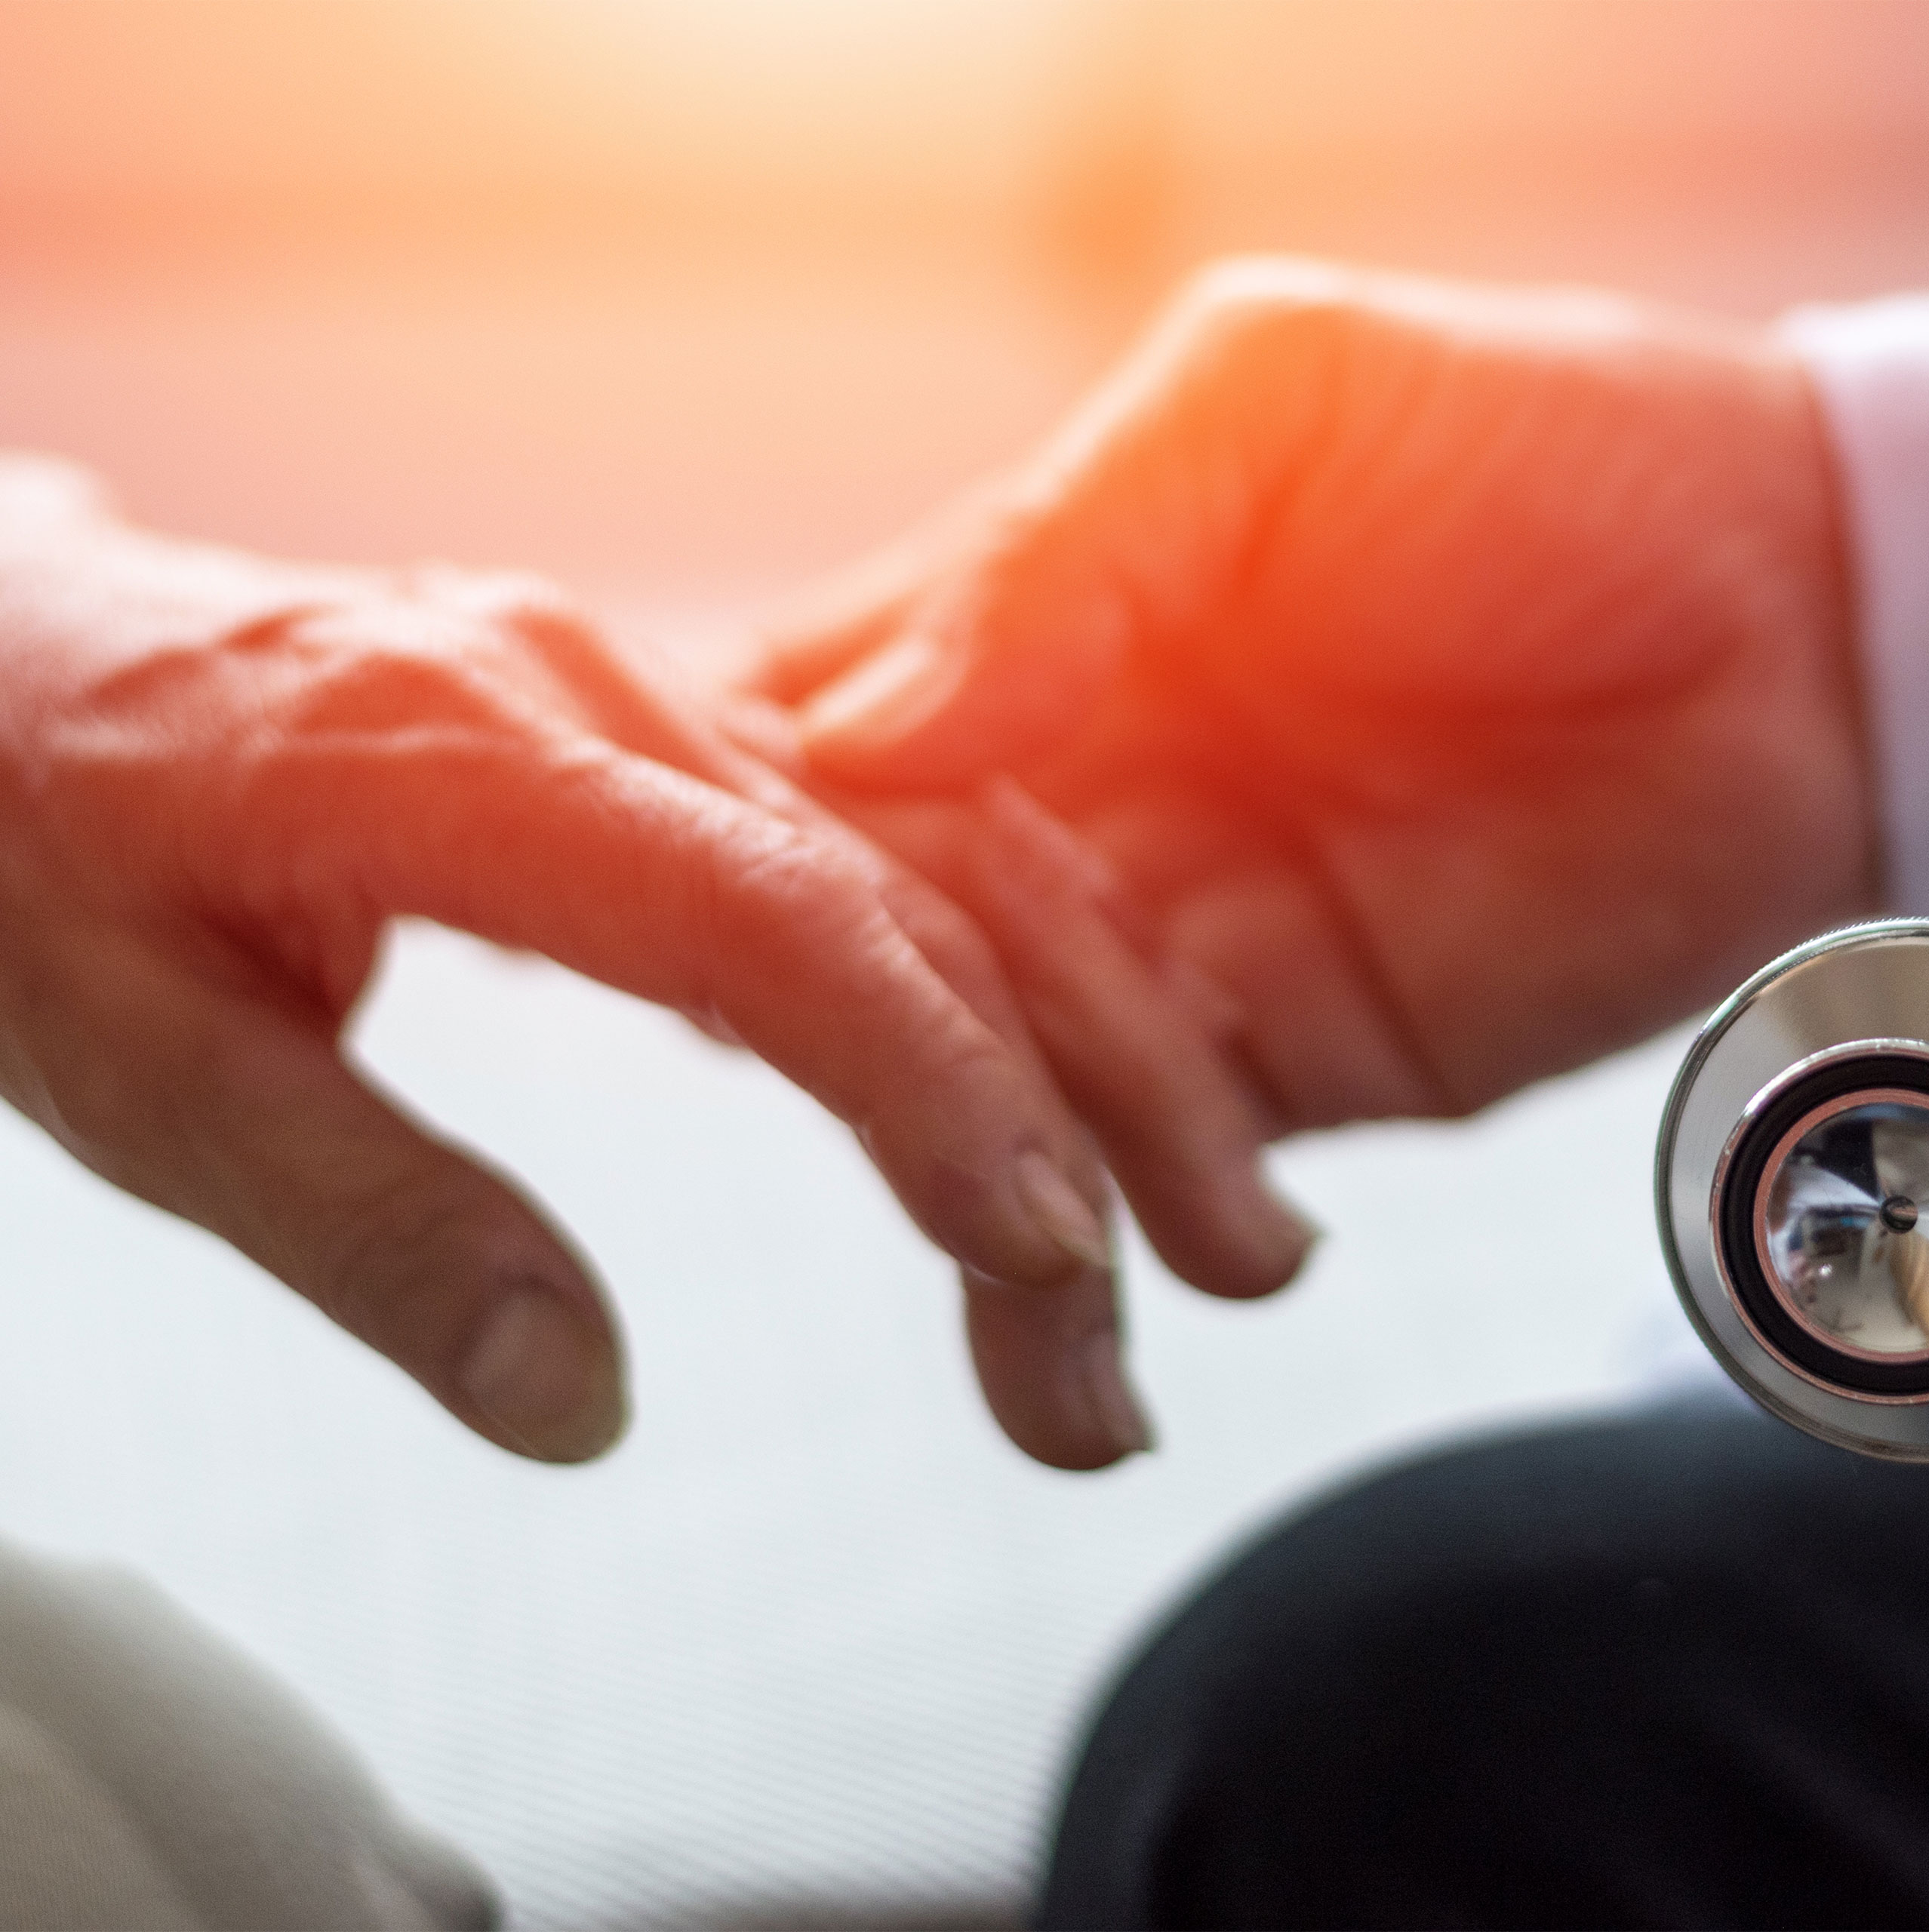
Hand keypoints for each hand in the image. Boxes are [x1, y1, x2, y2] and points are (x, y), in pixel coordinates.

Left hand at [0, 457, 1144, 1468]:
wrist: (14, 660)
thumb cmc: (36, 851)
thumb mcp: (132, 1067)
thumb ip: (361, 1220)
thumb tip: (575, 1397)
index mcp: (454, 743)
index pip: (765, 912)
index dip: (929, 1079)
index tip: (1043, 1244)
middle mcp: (598, 693)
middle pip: (909, 897)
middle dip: (1065, 1120)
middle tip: (1149, 1338)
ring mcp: (659, 704)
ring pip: (950, 865)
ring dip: (1099, 1053)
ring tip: (1212, 1244)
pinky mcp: (692, 745)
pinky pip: (905, 848)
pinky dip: (1027, 983)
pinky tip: (1104, 1104)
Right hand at [753, 258, 1873, 1286]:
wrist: (1826, 616)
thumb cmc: (1559, 451)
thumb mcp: (1283, 407)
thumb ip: (1066, 547)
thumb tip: (857, 744)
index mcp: (1037, 626)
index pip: (816, 748)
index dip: (746, 835)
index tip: (711, 907)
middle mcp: (1082, 796)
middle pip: (895, 949)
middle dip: (873, 1042)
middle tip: (882, 1096)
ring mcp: (1194, 941)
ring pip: (1022, 1086)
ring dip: (1005, 1193)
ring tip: (1041, 1284)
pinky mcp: (1318, 1059)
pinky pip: (1190, 1159)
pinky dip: (1168, 1224)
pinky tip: (1201, 1264)